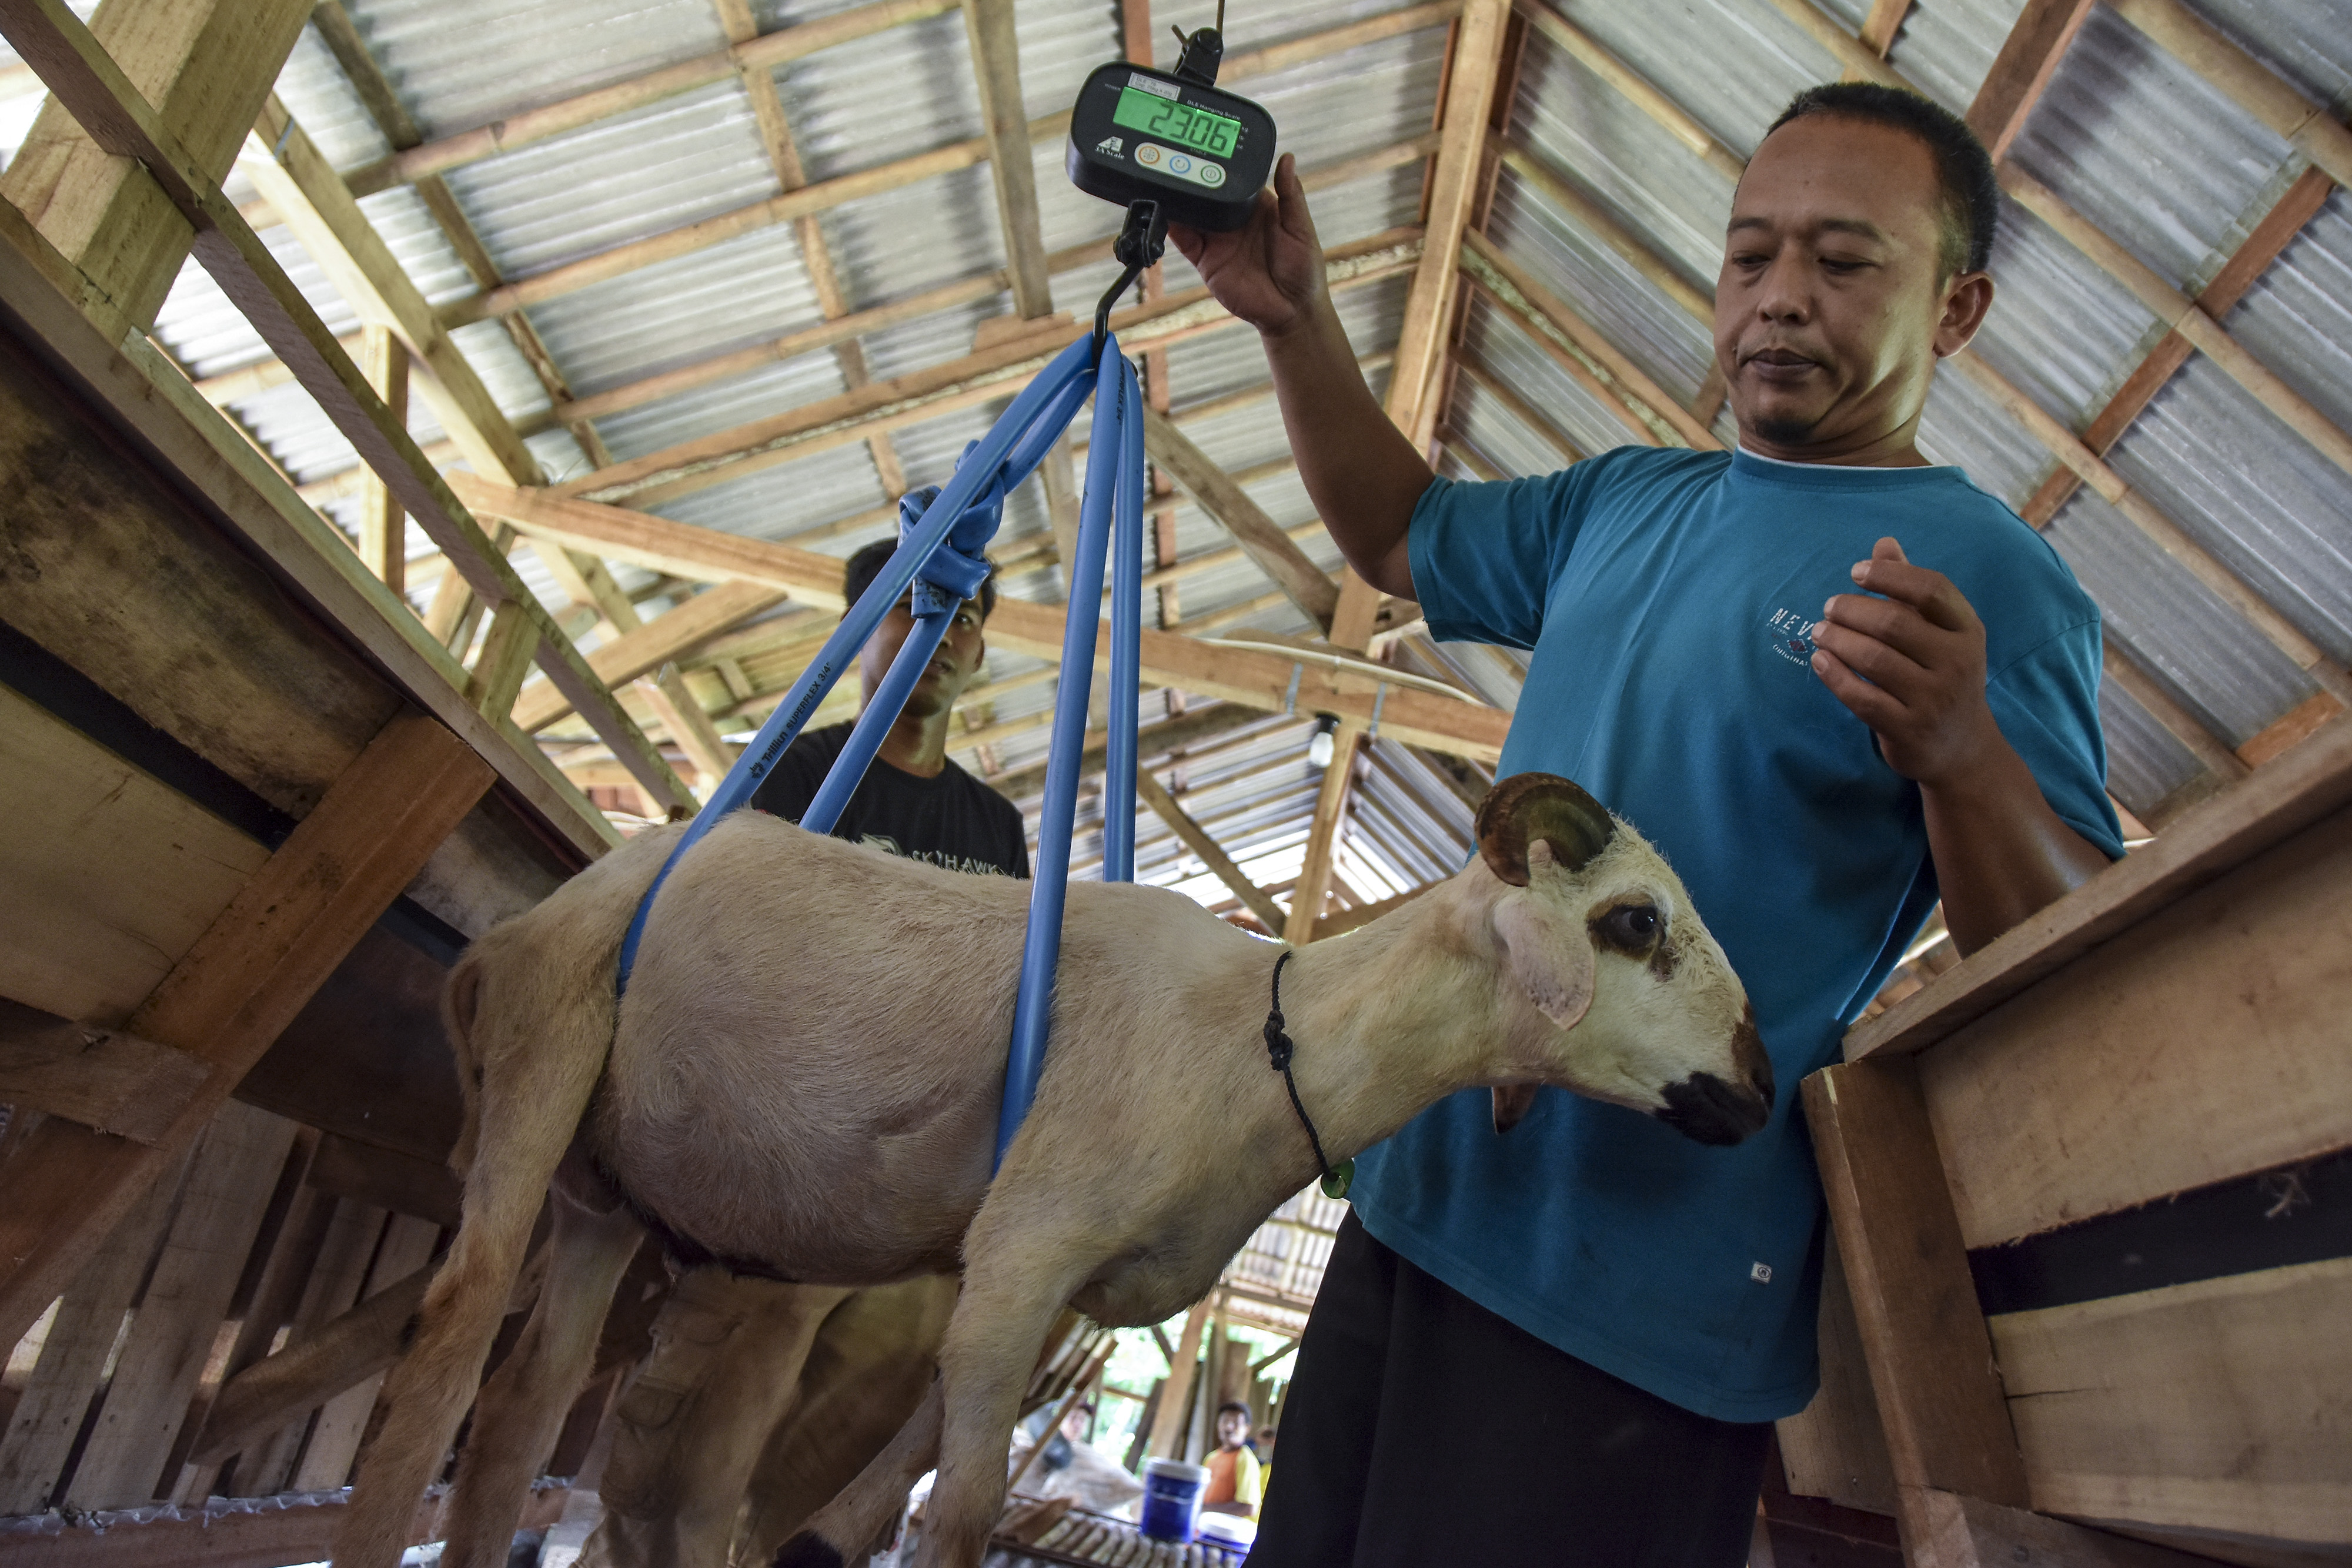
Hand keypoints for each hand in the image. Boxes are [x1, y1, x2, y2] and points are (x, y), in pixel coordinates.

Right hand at [1168, 154, 1324, 336]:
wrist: (1290, 313)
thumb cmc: (1304, 270)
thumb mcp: (1301, 228)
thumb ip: (1291, 195)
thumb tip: (1287, 158)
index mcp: (1256, 205)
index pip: (1233, 177)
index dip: (1220, 162)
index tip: (1205, 145)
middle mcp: (1233, 218)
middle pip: (1207, 192)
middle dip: (1191, 177)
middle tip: (1174, 157)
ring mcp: (1217, 239)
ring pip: (1192, 213)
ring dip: (1178, 198)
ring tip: (1162, 179)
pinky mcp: (1205, 259)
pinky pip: (1184, 240)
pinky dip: (1171, 226)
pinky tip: (1162, 212)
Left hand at [1810, 538, 2001, 787]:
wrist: (1962, 749)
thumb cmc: (1943, 677)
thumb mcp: (1941, 634)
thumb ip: (1911, 590)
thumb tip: (1883, 544)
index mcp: (1967, 631)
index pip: (1931, 589)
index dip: (1890, 576)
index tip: (1856, 572)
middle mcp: (1956, 663)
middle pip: (1894, 623)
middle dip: (1853, 610)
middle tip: (1829, 607)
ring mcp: (1933, 699)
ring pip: (1874, 659)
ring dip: (1838, 640)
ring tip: (1820, 631)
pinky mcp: (1908, 729)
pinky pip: (1862, 698)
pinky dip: (1835, 676)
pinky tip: (1820, 661)